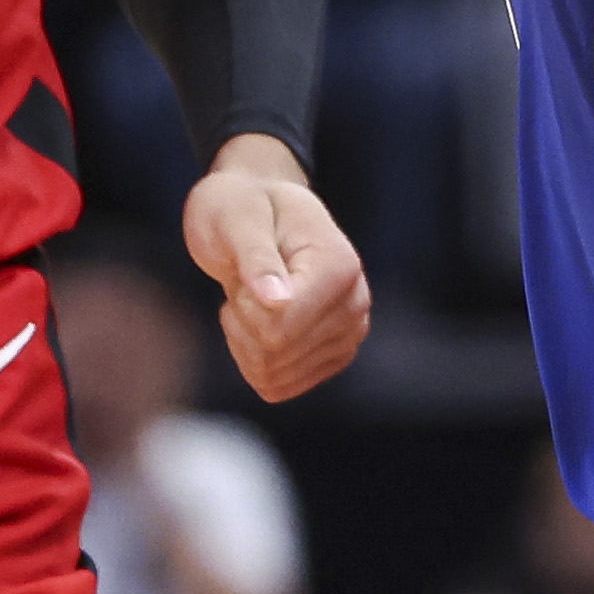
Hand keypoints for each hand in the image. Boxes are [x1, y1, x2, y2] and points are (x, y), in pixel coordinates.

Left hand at [181, 139, 372, 402]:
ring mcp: (349, 336)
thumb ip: (255, 257)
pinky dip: (253, 359)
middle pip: (275, 354)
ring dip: (245, 340)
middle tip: (245, 281)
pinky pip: (277, 386)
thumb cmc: (242, 207)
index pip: (279, 328)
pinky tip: (258, 321)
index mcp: (340, 268)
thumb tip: (276, 301)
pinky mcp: (333, 358)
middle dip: (242, 322)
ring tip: (252, 296)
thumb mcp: (237, 219)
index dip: (244, 306)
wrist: (257, 211)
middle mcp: (356, 305)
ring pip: (272, 376)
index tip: (246, 267)